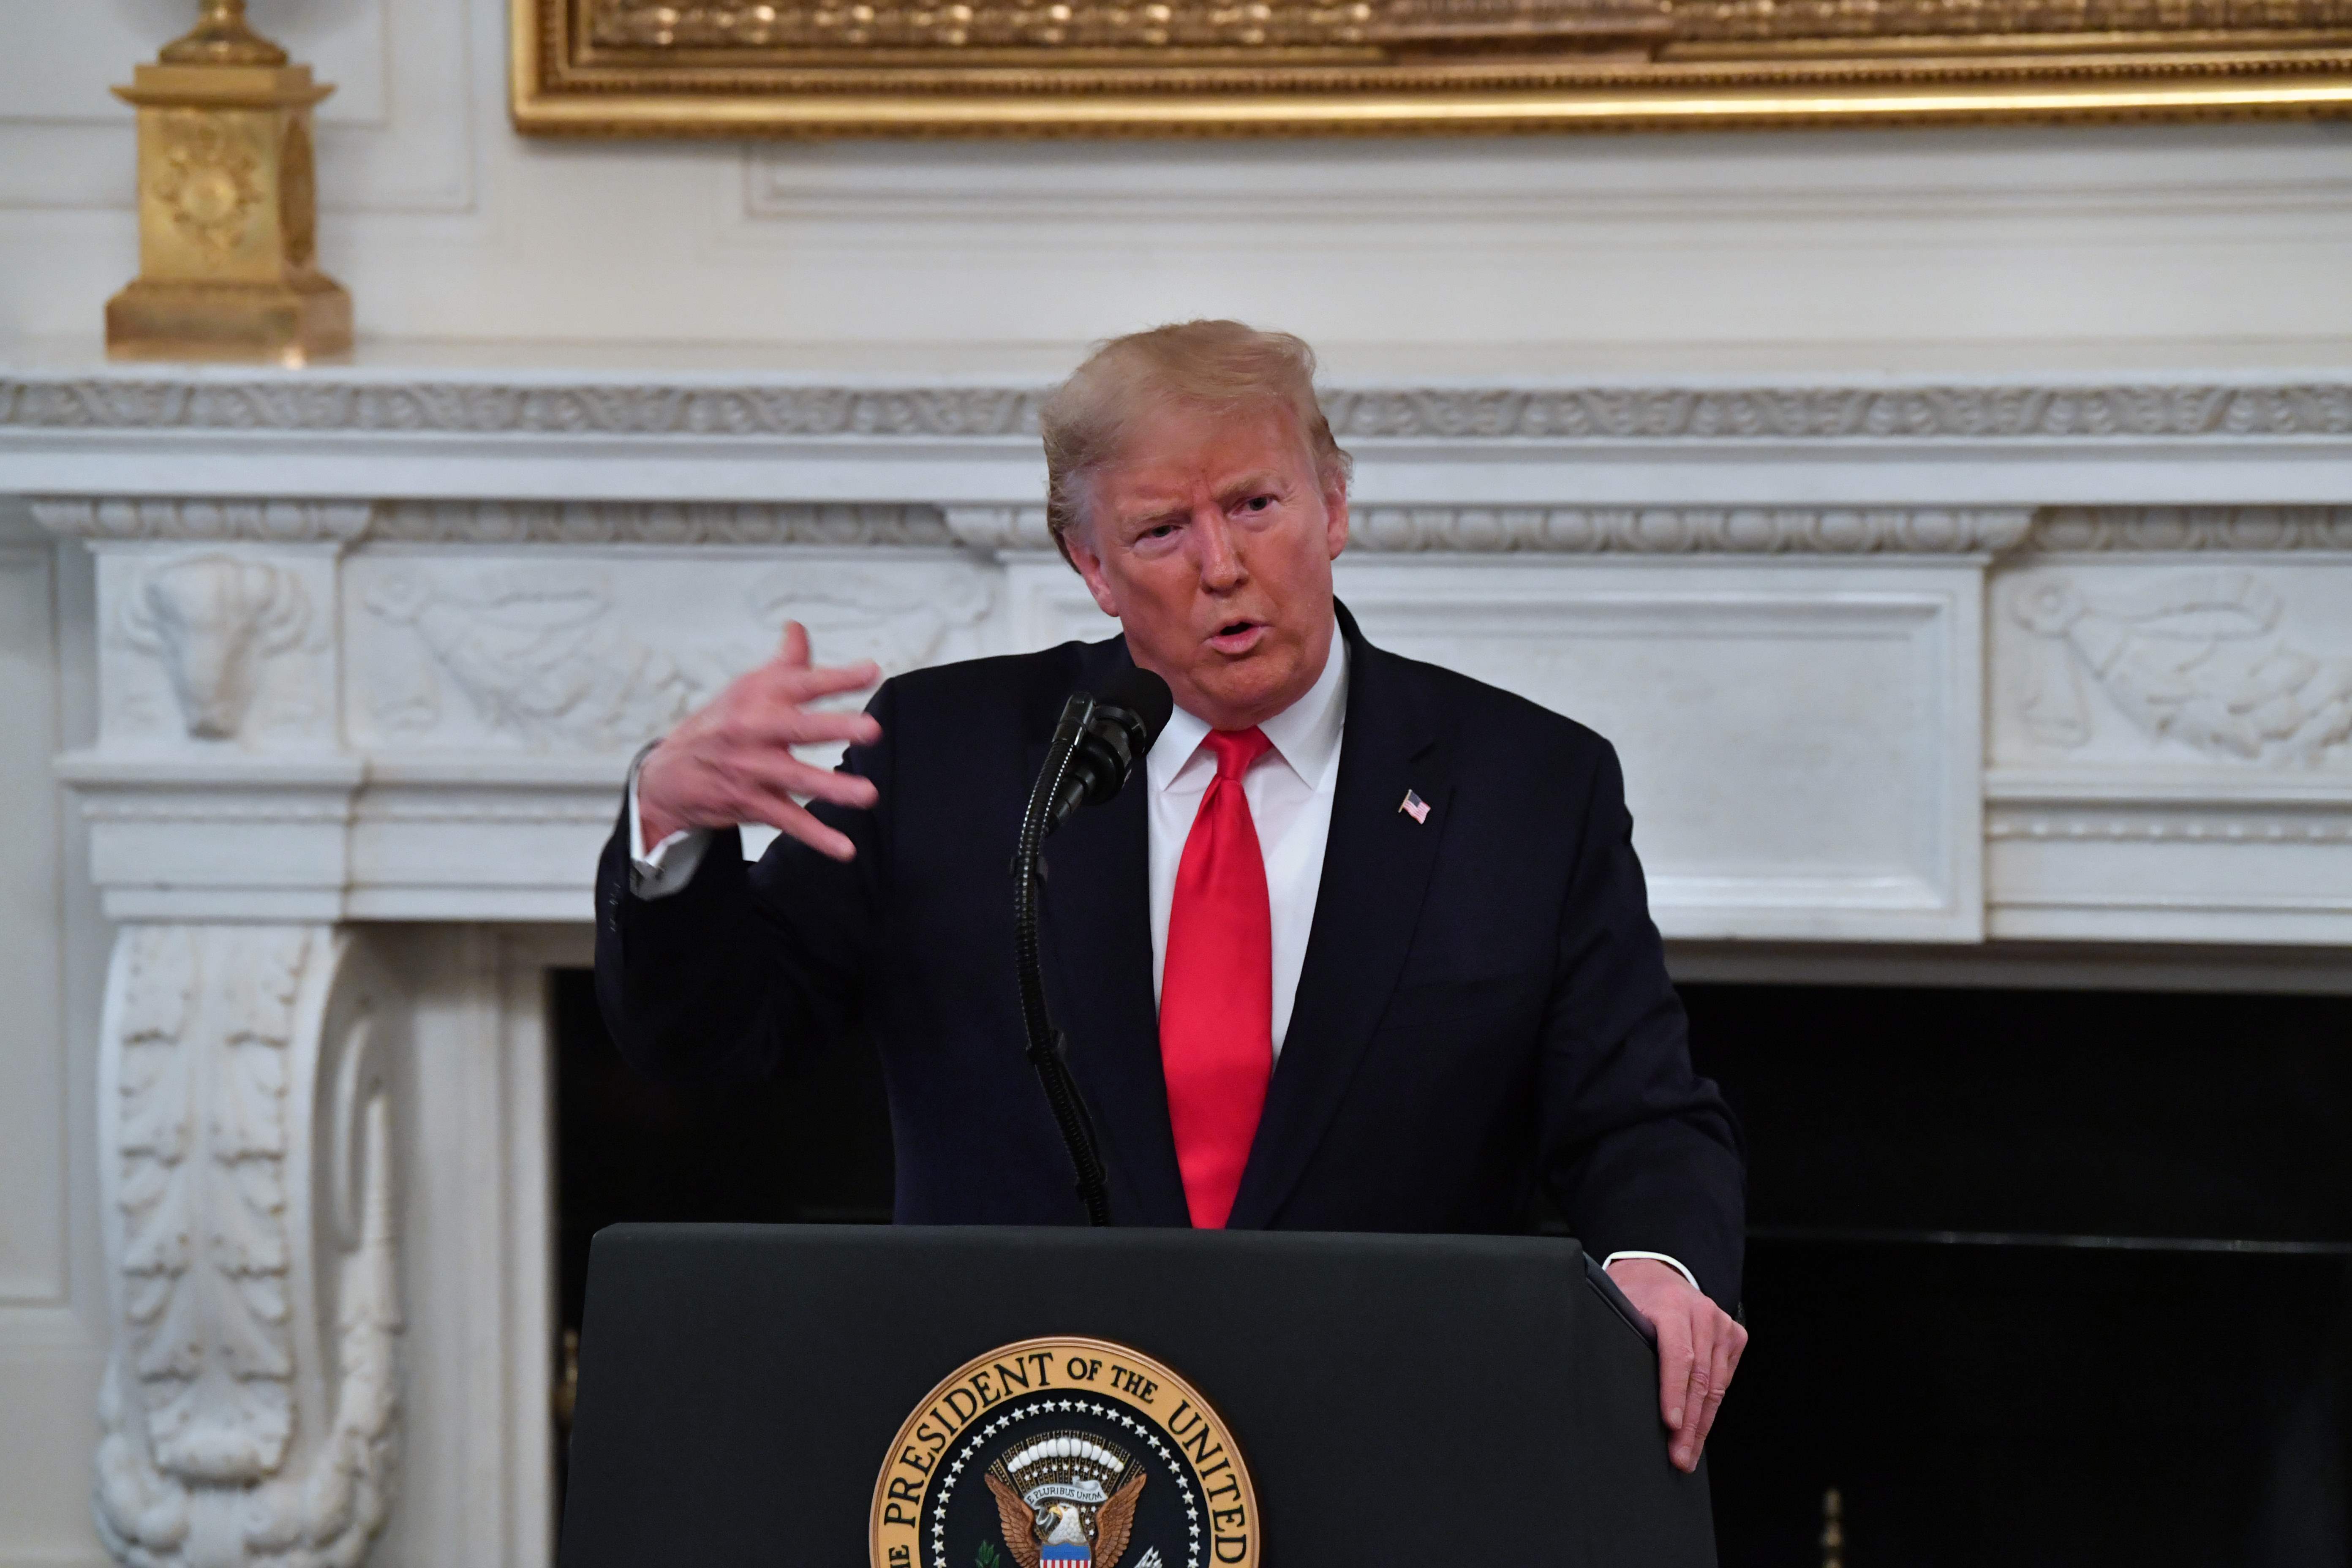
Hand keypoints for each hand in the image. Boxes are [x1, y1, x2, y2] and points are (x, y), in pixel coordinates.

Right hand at [636, 621, 882, 861]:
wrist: (666, 776)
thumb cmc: (717, 727)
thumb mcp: (745, 690)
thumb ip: (783, 664)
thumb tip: (798, 629)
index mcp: (756, 697)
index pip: (800, 682)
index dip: (835, 677)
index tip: (871, 671)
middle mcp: (752, 730)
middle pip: (797, 727)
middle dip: (834, 727)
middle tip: (871, 729)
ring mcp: (750, 769)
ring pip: (795, 777)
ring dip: (832, 788)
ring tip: (868, 794)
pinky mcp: (749, 802)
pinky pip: (787, 820)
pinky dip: (816, 837)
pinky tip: (844, 848)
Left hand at [1605, 1258, 1746, 1472]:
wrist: (1658, 1271)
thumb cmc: (1634, 1295)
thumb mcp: (1618, 1307)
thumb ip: (1619, 1338)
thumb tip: (1603, 1384)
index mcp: (1671, 1305)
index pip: (1678, 1355)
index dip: (1673, 1392)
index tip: (1670, 1424)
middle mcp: (1702, 1313)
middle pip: (1700, 1379)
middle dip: (1689, 1424)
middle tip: (1679, 1457)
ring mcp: (1722, 1325)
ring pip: (1716, 1386)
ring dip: (1701, 1424)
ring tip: (1688, 1454)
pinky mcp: (1734, 1336)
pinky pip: (1725, 1380)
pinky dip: (1711, 1407)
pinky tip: (1700, 1429)